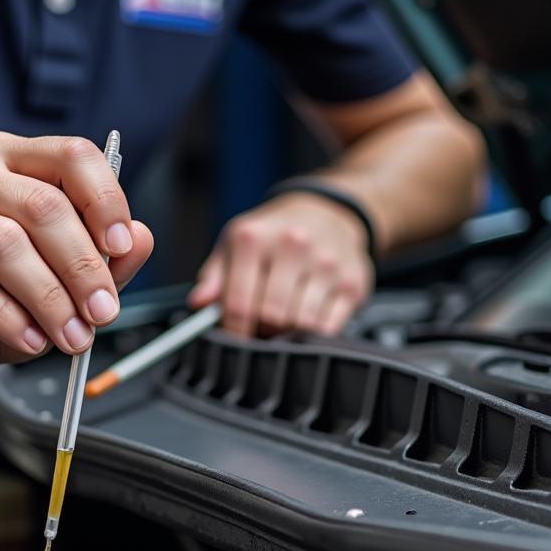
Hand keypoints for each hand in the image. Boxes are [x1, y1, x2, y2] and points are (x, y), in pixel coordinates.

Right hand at [0, 132, 153, 386]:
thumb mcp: (58, 278)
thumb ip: (102, 259)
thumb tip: (141, 241)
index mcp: (9, 161)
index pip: (70, 156)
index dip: (105, 201)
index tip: (122, 248)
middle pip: (43, 207)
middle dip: (83, 269)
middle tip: (103, 314)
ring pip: (5, 245)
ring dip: (50, 299)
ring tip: (71, 337)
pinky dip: (9, 318)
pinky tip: (31, 340)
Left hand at [188, 192, 372, 336]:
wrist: (327, 212)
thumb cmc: (272, 235)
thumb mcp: (234, 245)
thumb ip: (213, 277)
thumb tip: (198, 304)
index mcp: (254, 238)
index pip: (237, 304)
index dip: (233, 331)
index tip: (234, 338)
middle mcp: (293, 245)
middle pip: (271, 316)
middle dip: (262, 331)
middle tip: (260, 328)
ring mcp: (326, 264)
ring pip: (301, 324)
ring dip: (289, 334)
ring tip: (283, 322)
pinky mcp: (352, 283)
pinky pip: (329, 327)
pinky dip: (315, 334)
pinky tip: (307, 319)